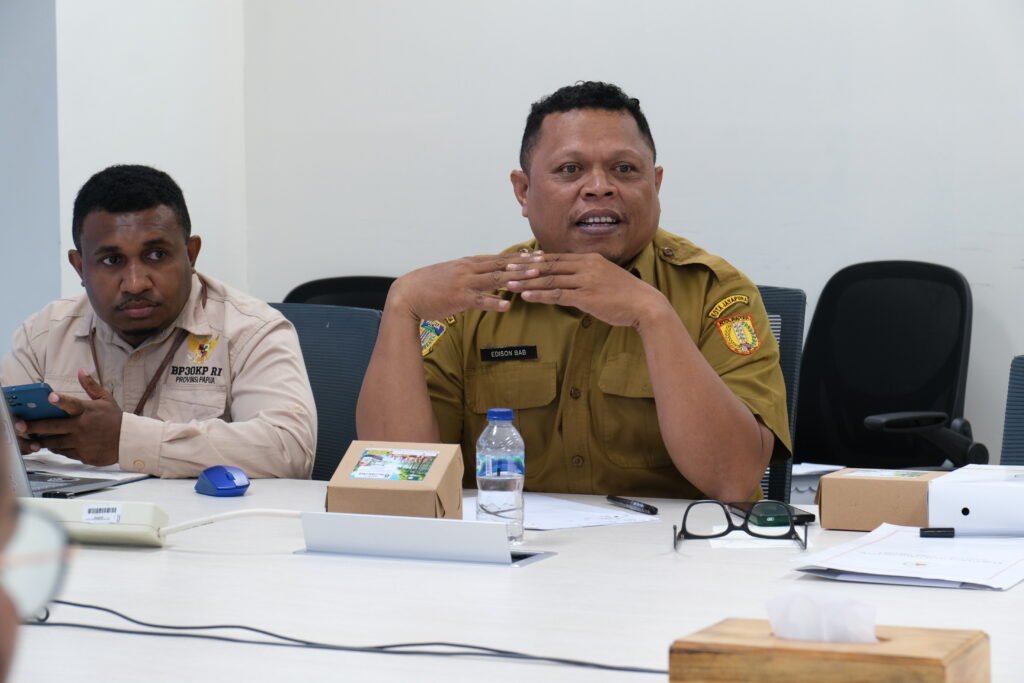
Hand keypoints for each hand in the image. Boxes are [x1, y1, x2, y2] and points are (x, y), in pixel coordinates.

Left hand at [14, 369, 122, 465]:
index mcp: (88, 411)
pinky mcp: (83, 455)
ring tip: (32, 439)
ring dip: (42, 441)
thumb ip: (91, 386)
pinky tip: (52, 446)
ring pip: (55, 443)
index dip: (61, 401)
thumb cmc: (115, 419)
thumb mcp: (106, 400)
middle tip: (20, 426)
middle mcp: (82, 427)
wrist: (129, 441)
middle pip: (53, 427)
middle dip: (35, 427)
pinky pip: (65, 453)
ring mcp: (81, 443)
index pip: (72, 404)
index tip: (50, 397)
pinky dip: (57, 449)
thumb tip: (81, 370)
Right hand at [387, 253, 542, 320]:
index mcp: (468, 263)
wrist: (406, 294)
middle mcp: (468, 269)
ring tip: (535, 277)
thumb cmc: (429, 286)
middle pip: (502, 265)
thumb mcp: (452, 275)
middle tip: (544, 262)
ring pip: (495, 279)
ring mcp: (464, 283)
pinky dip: (494, 302)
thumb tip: (485, 275)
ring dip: (516, 277)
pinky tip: (508, 305)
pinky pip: (479, 300)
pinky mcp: (458, 298)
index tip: (537, 255)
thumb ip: (470, 274)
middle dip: (524, 263)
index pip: (498, 258)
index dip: (519, 257)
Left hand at [505, 253, 673, 327]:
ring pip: (550, 279)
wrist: (645, 305)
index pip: (557, 257)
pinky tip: (526, 296)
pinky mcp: (586, 296)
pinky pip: (557, 295)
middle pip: (549, 265)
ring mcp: (586, 280)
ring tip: (509, 284)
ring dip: (527, 282)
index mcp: (591, 259)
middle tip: (507, 268)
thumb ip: (588, 275)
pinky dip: (539, 295)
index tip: (520, 260)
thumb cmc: (626, 295)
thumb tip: (572, 279)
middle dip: (525, 267)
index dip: (536, 259)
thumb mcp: (606, 278)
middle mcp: (586, 266)